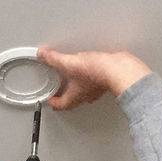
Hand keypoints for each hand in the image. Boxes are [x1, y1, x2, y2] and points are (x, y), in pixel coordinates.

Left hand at [37, 47, 151, 109]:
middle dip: (64, 95)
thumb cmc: (97, 72)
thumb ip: (54, 59)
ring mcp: (95, 91)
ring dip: (77, 87)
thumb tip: (43, 55)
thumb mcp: (69, 63)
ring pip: (83, 93)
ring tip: (71, 78)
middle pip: (71, 100)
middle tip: (58, 89)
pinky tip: (89, 71)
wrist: (119, 69)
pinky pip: (93, 84)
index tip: (49, 99)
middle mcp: (85, 97)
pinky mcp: (104, 83)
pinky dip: (88, 80)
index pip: (60, 105)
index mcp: (74, 97)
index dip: (52, 102)